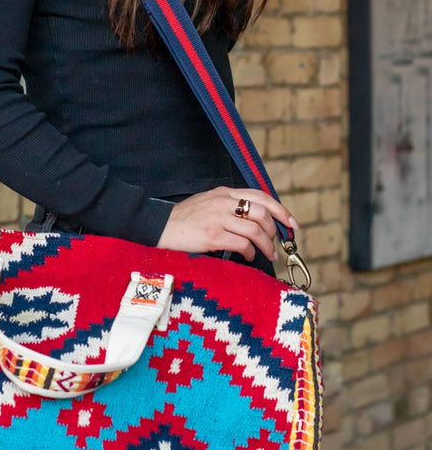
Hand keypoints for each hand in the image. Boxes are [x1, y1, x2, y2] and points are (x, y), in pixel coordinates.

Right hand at [156, 187, 298, 261]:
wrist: (158, 227)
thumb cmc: (182, 220)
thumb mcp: (207, 204)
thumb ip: (228, 206)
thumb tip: (253, 221)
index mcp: (223, 192)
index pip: (260, 196)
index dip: (280, 210)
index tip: (291, 224)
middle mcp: (223, 202)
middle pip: (262, 213)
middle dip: (275, 231)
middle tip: (277, 244)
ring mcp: (218, 218)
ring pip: (256, 230)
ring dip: (267, 245)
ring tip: (269, 255)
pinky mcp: (212, 235)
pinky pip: (242, 244)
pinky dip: (251, 252)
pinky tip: (248, 257)